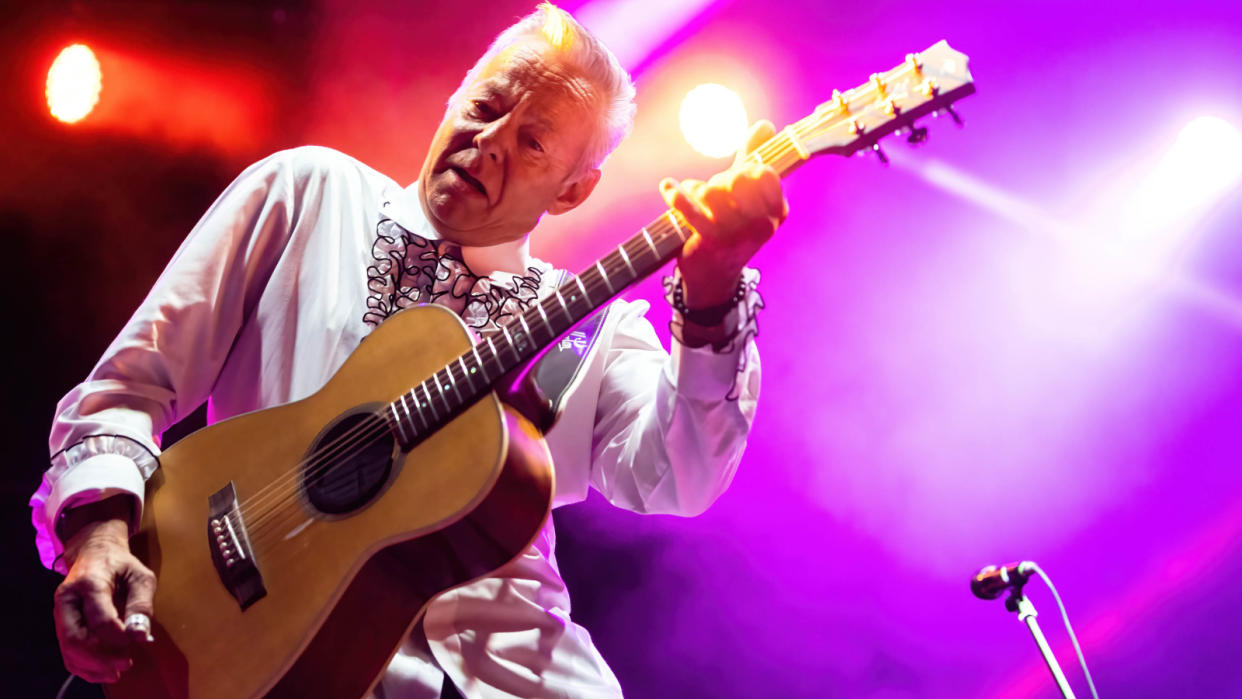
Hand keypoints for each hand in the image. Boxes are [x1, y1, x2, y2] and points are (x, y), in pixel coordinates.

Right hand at [54, 500, 155, 683]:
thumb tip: (140, 635)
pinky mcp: (60, 623)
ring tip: (116, 672)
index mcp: (90, 582)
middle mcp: (68, 598)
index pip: (100, 618)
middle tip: (126, 664)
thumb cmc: (121, 565)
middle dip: (102, 657)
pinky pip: (67, 651)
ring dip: (92, 666)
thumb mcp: (141, 576)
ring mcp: (60, 612)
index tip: (136, 641)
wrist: (94, 553)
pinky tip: (102, 671)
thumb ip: (142, 604)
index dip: (118, 636)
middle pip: (76, 638)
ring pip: (68, 648)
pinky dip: (83, 666)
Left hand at [660, 120, 787, 307]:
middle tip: (715, 196)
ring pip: (713, 190)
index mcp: (776, 212)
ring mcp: (736, 234)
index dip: (747, 170)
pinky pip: (691, 206)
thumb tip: (764, 125)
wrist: (713, 278)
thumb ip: (754, 158)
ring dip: (699, 190)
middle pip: (737, 179)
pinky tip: (668, 187)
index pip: (766, 174)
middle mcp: (761, 225)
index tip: (739, 178)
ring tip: (698, 201)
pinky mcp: (709, 241)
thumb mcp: (748, 196)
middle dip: (721, 181)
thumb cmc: (732, 228)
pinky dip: (676, 193)